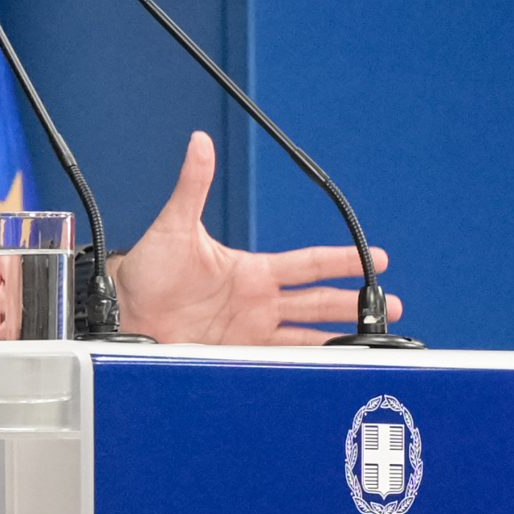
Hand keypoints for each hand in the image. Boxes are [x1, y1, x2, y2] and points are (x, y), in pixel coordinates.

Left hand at [111, 131, 402, 344]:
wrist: (122, 314)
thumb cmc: (146, 270)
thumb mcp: (174, 227)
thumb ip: (192, 186)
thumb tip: (199, 143)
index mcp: (252, 272)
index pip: (308, 265)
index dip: (342, 261)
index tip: (374, 258)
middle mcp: (257, 303)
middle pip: (318, 303)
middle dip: (355, 304)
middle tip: (391, 306)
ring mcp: (249, 332)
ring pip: (307, 335)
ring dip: (339, 337)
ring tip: (372, 341)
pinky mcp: (237, 358)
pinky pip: (279, 362)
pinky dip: (305, 366)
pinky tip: (327, 370)